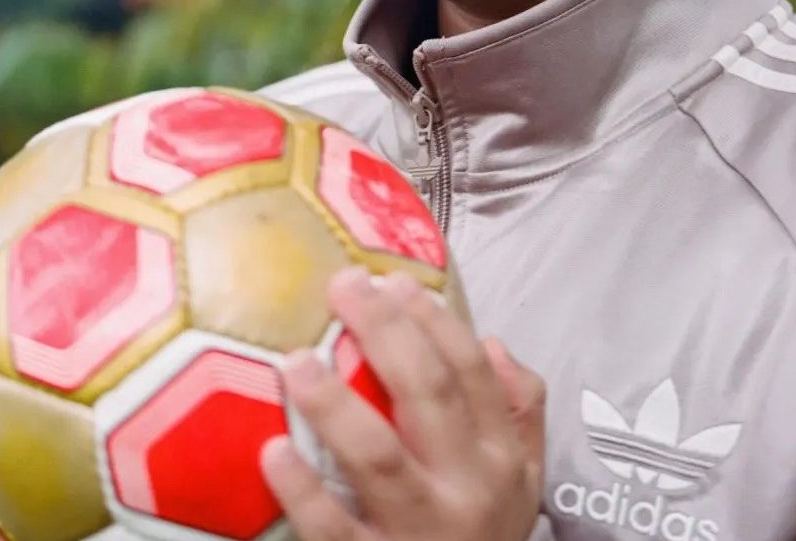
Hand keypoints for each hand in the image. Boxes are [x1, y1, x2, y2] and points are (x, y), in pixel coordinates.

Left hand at [261, 267, 546, 540]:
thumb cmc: (483, 538)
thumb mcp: (523, 479)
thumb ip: (519, 410)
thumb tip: (492, 342)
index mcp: (501, 456)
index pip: (471, 372)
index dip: (434, 320)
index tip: (393, 280)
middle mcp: (468, 487)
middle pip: (428, 394)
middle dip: (385, 333)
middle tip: (341, 287)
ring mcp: (422, 529)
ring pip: (378, 455)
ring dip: (334, 404)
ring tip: (294, 362)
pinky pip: (335, 527)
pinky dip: (303, 490)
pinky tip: (272, 453)